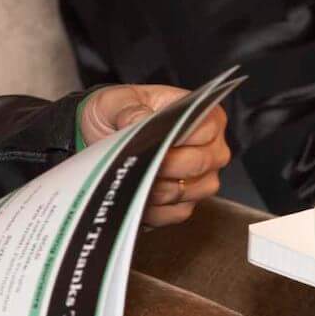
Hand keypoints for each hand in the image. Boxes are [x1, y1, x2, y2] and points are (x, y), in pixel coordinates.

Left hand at [79, 84, 230, 227]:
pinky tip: (135, 193)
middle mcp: (211, 149)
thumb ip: (129, 109)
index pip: (204, 130)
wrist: (103, 136)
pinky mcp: (188, 203)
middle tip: (135, 159)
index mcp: (203, 117)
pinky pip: (176, 212)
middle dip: (162, 164)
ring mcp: (203, 179)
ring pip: (188, 191)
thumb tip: (138, 121)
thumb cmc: (118, 114)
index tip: (148, 138)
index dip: (174, 137)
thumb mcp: (116, 102)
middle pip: (198, 163)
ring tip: (131, 175)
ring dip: (155, 187)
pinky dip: (153, 207)